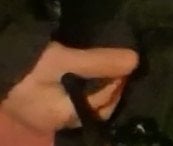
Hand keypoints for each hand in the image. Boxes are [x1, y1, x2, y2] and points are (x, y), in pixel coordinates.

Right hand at [0, 41, 137, 132]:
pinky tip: (86, 70)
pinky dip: (83, 86)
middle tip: (119, 65)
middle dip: (110, 89)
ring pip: (82, 104)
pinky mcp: (38, 101)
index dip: (118, 82)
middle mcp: (56, 120)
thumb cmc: (28, 68)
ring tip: (106, 65)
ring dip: (97, 87)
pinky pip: (69, 97)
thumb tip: (135, 61)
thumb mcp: (65, 61)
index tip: (126, 62)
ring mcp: (45, 112)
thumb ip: (99, 62)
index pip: (104, 104)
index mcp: (64, 116)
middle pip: (94, 109)